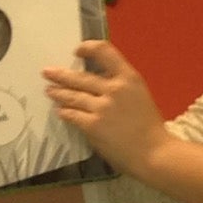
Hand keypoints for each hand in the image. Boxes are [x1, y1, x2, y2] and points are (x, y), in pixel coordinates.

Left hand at [43, 42, 166, 177]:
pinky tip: (60, 111)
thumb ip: (121, 86)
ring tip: (49, 91)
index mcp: (129, 78)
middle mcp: (114, 89)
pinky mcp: (93, 126)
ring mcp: (102, 108)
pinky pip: (73, 115)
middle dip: (61, 75)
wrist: (154, 154)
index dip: (88, 48)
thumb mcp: (140, 95)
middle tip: (48, 72)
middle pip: (81, 77)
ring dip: (59, 93)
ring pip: (73, 96)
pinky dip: (65, 112)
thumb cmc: (150, 127)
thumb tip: (98, 83)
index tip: (77, 51)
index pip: (105, 51)